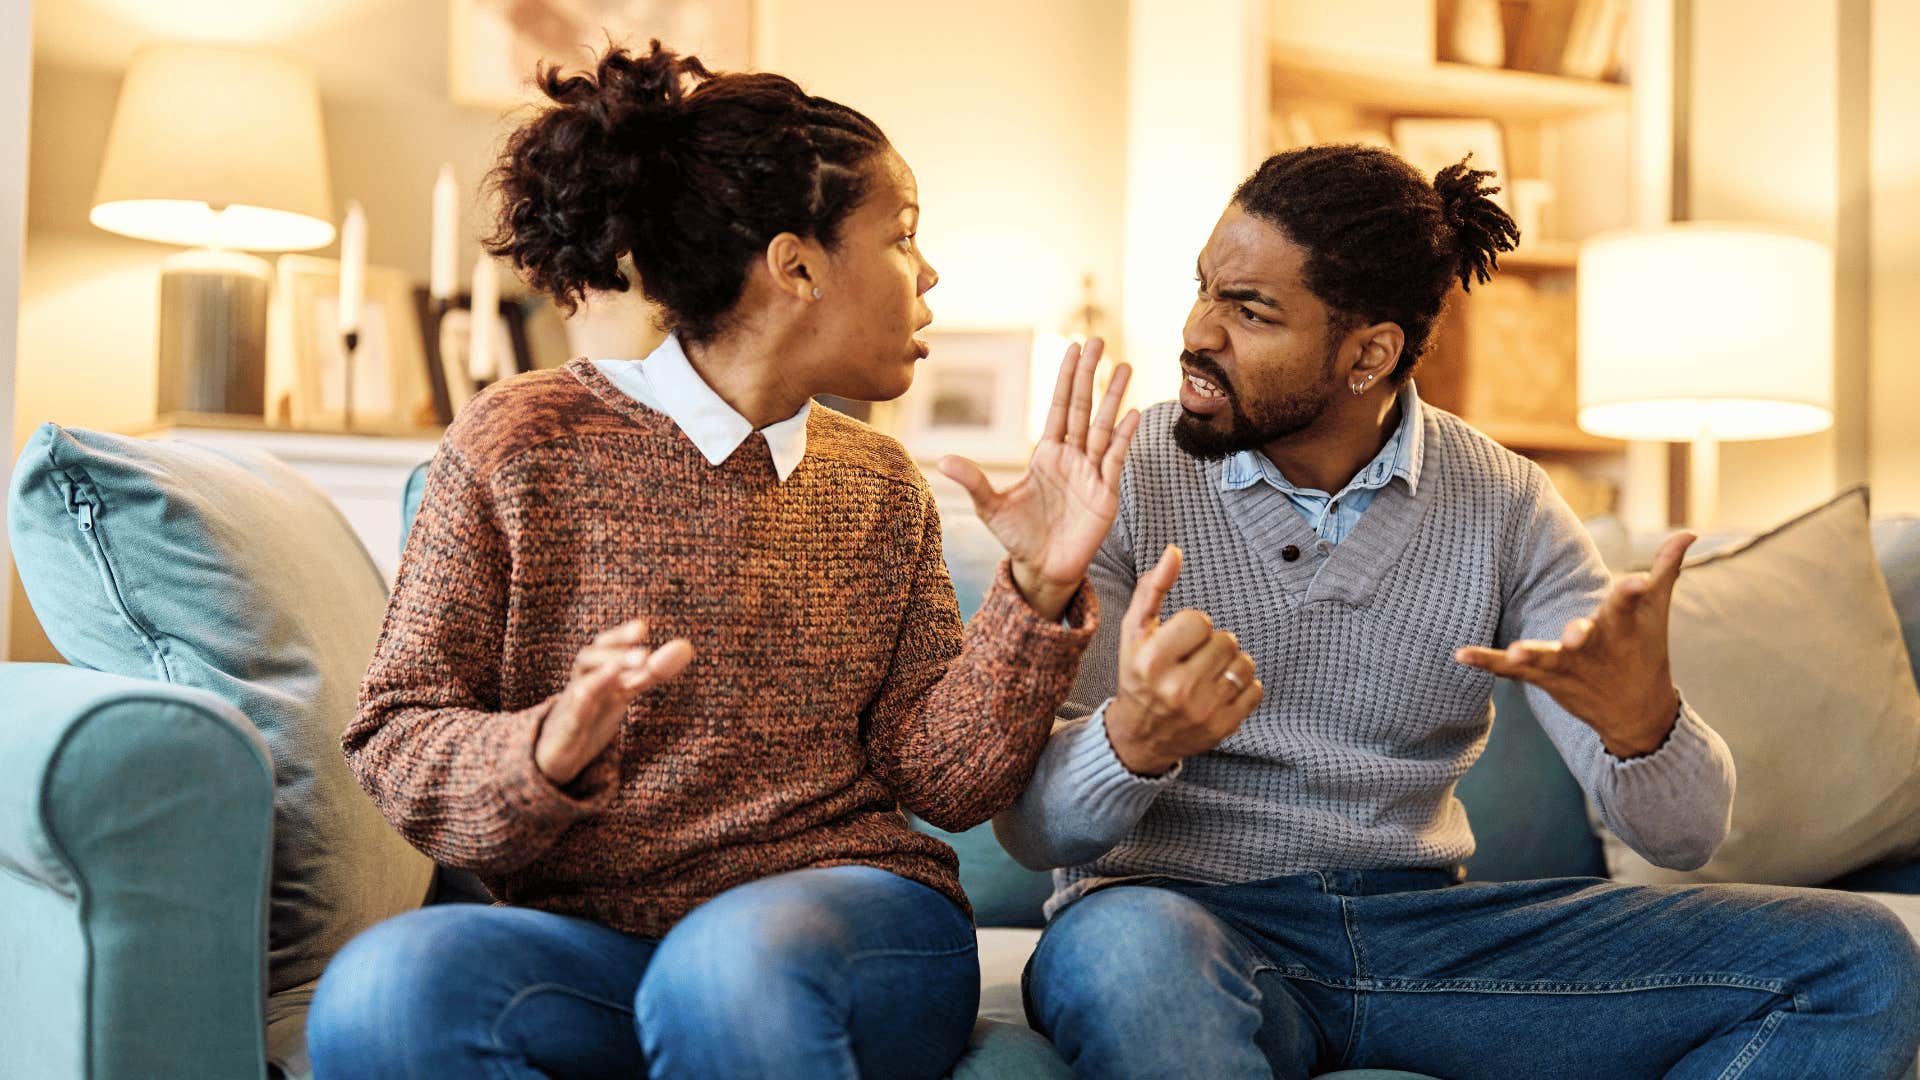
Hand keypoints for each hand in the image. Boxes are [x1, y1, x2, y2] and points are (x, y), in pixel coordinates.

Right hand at [535, 618, 694, 785]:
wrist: (555, 753)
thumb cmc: (592, 715)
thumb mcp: (624, 691)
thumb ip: (652, 671)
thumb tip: (687, 646)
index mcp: (596, 672)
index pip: (606, 647)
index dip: (621, 637)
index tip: (642, 627)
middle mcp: (581, 684)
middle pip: (589, 658)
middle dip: (614, 652)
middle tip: (644, 653)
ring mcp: (571, 707)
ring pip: (582, 686)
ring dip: (603, 676)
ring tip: (622, 670)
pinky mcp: (566, 732)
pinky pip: (572, 718)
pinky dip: (582, 706)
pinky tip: (593, 697)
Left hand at [938, 338, 1140, 621]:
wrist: (1041, 569)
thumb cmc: (1017, 536)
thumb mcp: (990, 507)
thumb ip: (973, 481)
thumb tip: (941, 460)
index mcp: (1046, 454)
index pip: (1058, 407)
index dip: (1065, 378)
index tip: (1072, 347)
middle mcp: (1071, 457)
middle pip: (1082, 407)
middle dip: (1090, 374)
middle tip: (1097, 340)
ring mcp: (1091, 473)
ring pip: (1103, 427)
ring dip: (1114, 397)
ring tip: (1125, 366)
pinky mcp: (1105, 494)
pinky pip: (1114, 460)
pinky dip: (1122, 437)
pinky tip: (1130, 414)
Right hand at [1104, 545, 1263, 775]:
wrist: (1141, 735)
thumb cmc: (1137, 674)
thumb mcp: (1134, 632)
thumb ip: (1152, 589)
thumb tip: (1174, 551)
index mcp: (1152, 661)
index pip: (1199, 621)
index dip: (1191, 627)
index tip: (1178, 642)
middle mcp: (1178, 688)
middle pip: (1225, 640)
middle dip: (1212, 645)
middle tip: (1192, 660)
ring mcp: (1204, 710)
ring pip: (1245, 662)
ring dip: (1231, 663)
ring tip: (1208, 674)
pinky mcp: (1225, 726)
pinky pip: (1257, 689)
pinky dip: (1244, 686)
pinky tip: (1220, 690)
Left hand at [1455, 532, 1695, 757]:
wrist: (1636, 713)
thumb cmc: (1646, 651)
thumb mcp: (1657, 609)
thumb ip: (1667, 567)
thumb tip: (1690, 530)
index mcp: (1622, 624)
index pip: (1629, 604)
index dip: (1632, 591)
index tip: (1636, 582)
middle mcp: (1595, 645)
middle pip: (1586, 637)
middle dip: (1580, 634)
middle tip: (1576, 635)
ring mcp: (1568, 664)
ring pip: (1547, 659)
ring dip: (1530, 655)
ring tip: (1517, 651)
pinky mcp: (1545, 677)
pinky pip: (1510, 670)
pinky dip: (1486, 661)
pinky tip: (1459, 653)